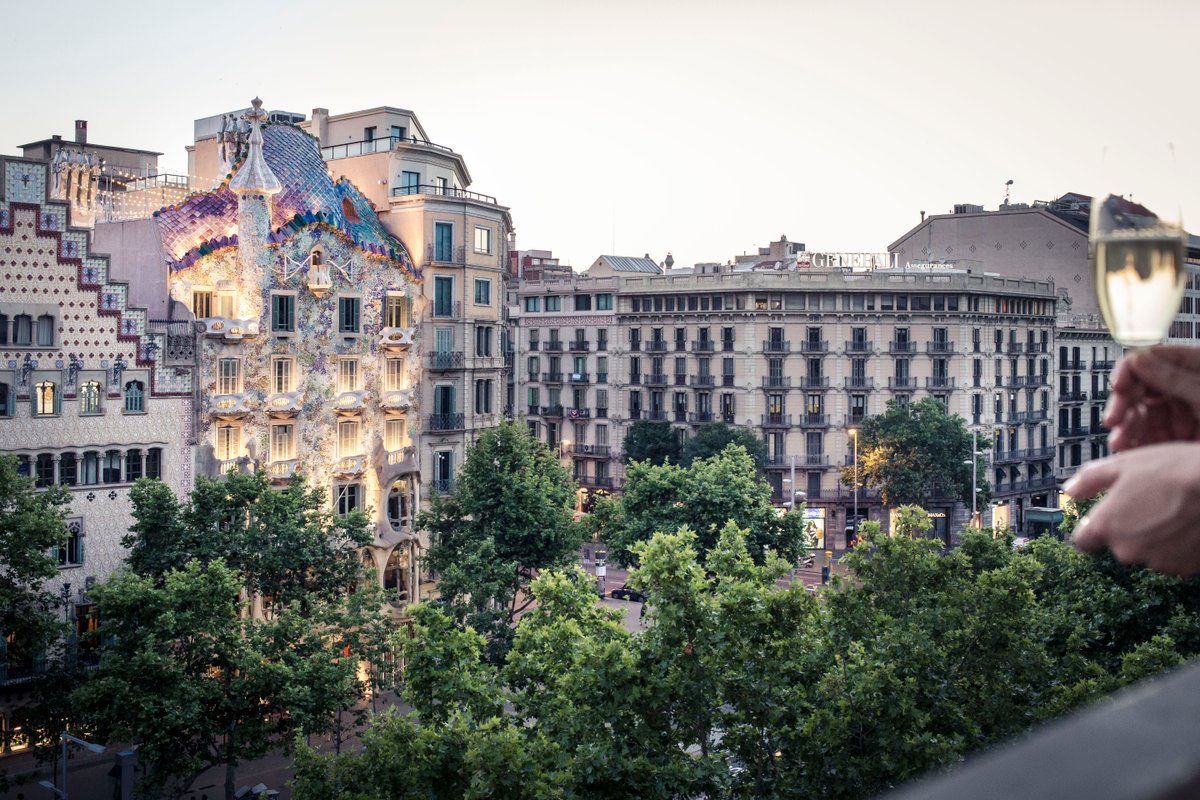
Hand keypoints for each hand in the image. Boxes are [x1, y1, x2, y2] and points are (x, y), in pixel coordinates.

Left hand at [1065, 443, 1199, 575]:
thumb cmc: (1173, 471)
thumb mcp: (1124, 464)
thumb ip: (1090, 480)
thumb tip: (1069, 490)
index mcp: (1107, 526)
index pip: (1083, 542)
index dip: (1092, 530)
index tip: (1103, 519)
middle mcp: (1127, 550)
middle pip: (1119, 545)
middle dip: (1129, 529)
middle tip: (1150, 504)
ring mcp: (1157, 562)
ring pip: (1148, 552)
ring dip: (1155, 538)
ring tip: (1174, 511)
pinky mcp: (1184, 568)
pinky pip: (1173, 558)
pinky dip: (1177, 545)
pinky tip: (1188, 524)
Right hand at [1104, 346, 1199, 451]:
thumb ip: (1173, 377)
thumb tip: (1137, 360)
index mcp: (1192, 366)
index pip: (1150, 359)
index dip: (1129, 371)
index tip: (1118, 387)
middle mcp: (1181, 388)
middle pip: (1139, 390)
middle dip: (1122, 407)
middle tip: (1113, 420)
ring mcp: (1178, 415)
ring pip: (1139, 417)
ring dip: (1125, 430)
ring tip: (1119, 443)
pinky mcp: (1175, 439)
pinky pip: (1147, 438)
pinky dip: (1134, 445)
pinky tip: (1128, 450)